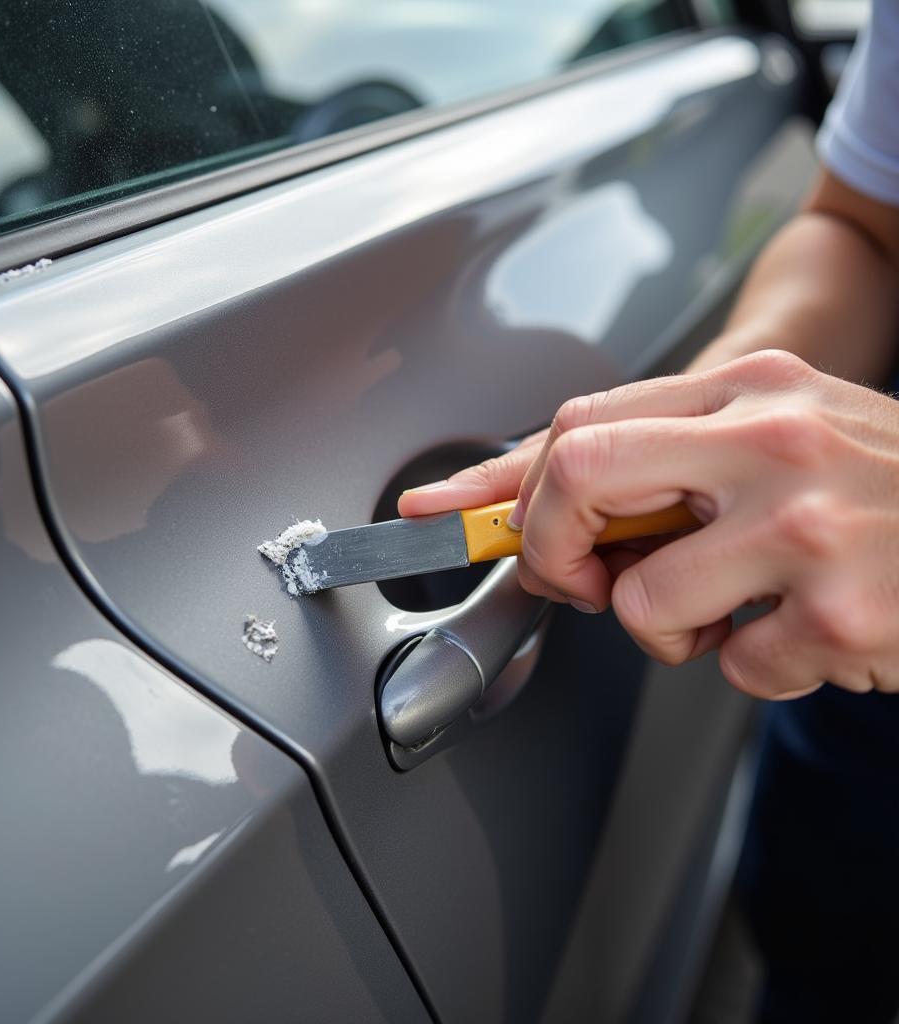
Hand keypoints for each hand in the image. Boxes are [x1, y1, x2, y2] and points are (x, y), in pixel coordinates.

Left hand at [399, 350, 898, 698]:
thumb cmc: (877, 481)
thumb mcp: (774, 434)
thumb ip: (666, 459)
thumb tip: (540, 507)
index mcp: (748, 387)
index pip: (581, 422)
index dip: (508, 486)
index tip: (462, 520)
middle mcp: (773, 439)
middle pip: (580, 474)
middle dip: (550, 546)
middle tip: (581, 579)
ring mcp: (808, 524)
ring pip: (643, 599)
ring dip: (666, 630)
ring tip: (731, 613)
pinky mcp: (840, 612)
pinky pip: (732, 667)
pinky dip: (753, 666)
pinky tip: (807, 632)